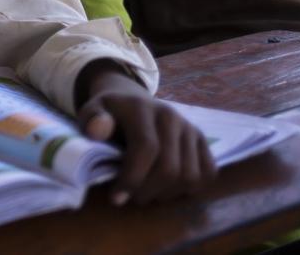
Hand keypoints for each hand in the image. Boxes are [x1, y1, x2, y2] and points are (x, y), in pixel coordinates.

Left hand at [77, 64, 215, 204]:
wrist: (132, 101)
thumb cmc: (110, 114)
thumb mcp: (92, 111)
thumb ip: (91, 120)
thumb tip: (98, 130)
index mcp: (142, 109)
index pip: (146, 148)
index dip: (133, 177)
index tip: (117, 198)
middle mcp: (170, 116)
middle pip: (170, 167)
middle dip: (149, 191)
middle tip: (133, 197)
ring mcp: (189, 128)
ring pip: (190, 175)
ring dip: (168, 194)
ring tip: (149, 192)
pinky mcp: (202, 140)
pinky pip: (208, 173)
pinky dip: (191, 189)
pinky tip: (169, 188)